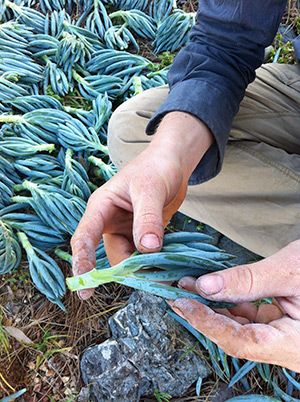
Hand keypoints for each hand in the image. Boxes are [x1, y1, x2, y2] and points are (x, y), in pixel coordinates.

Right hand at [71, 112, 213, 298]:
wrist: (172, 163)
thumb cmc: (155, 168)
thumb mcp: (150, 190)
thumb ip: (148, 219)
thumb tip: (147, 250)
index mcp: (101, 208)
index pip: (84, 237)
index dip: (82, 263)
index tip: (85, 288)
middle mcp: (110, 222)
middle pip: (113, 254)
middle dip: (128, 270)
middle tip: (152, 279)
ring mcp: (127, 230)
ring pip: (131, 258)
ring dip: (145, 268)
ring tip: (164, 274)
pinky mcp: (142, 235)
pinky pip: (145, 255)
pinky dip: (156, 262)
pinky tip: (169, 266)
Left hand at [169, 240, 299, 371]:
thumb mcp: (290, 271)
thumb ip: (247, 281)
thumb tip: (206, 285)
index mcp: (295, 346)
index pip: (240, 342)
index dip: (206, 323)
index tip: (181, 303)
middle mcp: (289, 348)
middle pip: (236, 337)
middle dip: (204, 315)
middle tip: (177, 294)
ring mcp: (286, 338)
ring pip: (242, 328)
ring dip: (215, 308)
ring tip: (190, 288)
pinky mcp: (284, 326)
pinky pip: (252, 319)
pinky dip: (232, 304)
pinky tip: (215, 290)